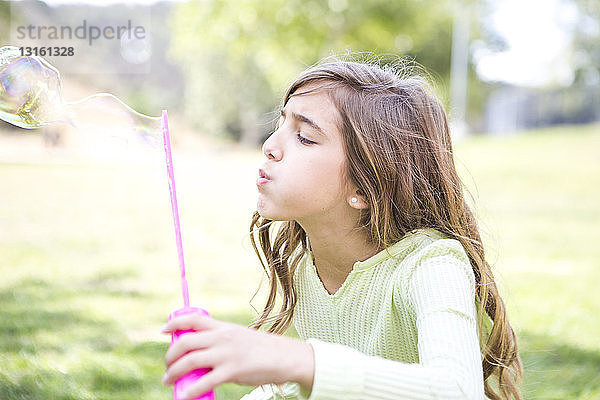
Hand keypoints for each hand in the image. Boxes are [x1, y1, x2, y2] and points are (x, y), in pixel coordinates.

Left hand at [161, 313, 314, 398]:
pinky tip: (184, 396)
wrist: (285, 357)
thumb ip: (220, 342)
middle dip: (170, 355)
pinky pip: (204, 382)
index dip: (174, 323)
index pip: (193, 319)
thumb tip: (199, 355)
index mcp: (223, 327)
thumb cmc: (261, 350)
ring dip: (174, 372)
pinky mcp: (232, 371)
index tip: (163, 331)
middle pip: (185, 342)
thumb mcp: (239, 337)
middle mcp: (222, 338)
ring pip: (190, 361)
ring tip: (169, 380)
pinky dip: (190, 391)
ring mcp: (226, 354)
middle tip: (167, 366)